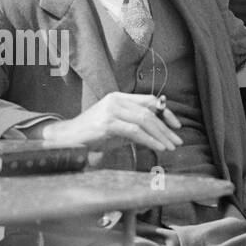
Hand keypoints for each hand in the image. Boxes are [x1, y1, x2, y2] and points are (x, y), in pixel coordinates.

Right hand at [39, 93, 182, 153]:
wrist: (68, 138)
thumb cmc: (95, 135)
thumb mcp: (120, 128)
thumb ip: (137, 126)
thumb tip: (161, 132)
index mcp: (120, 98)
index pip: (150, 101)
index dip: (166, 113)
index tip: (177, 126)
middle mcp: (116, 100)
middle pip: (149, 112)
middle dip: (166, 128)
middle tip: (177, 141)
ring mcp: (111, 110)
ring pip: (144, 120)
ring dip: (161, 135)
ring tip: (171, 147)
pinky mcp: (107, 123)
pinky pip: (134, 131)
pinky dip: (149, 140)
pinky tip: (159, 147)